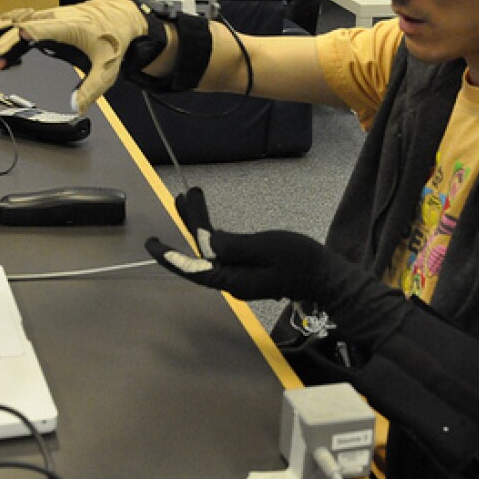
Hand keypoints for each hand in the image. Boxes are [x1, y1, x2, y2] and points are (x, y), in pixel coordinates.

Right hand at [0, 0, 147, 114]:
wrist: (117, 16)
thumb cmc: (112, 38)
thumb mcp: (107, 68)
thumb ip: (90, 89)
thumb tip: (75, 108)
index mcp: (67, 27)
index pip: (40, 29)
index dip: (23, 35)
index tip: (3, 45)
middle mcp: (50, 18)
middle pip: (13, 25)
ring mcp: (42, 17)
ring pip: (6, 22)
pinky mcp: (38, 20)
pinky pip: (10, 25)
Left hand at [145, 188, 408, 350]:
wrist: (327, 276)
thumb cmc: (300, 260)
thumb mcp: (266, 248)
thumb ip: (233, 246)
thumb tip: (206, 243)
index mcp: (232, 280)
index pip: (192, 268)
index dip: (169, 255)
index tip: (150, 244)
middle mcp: (232, 281)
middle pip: (201, 254)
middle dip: (189, 224)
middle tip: (180, 197)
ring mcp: (240, 277)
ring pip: (212, 250)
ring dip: (201, 224)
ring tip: (191, 197)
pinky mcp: (249, 270)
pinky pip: (225, 251)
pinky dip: (215, 233)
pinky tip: (211, 222)